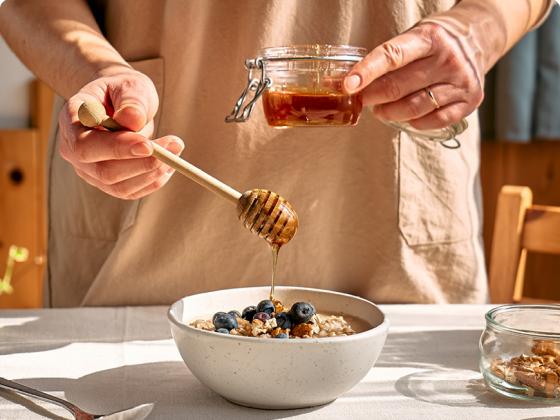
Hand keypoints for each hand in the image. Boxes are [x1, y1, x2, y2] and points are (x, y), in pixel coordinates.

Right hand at [58, 68, 184, 198]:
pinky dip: (153, 181)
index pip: (85, 146)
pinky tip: (169, 165)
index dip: (116, 149)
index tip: (148, 145)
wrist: (119, 101)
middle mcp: (73, 150)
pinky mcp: (107, 182)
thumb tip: (133, 120)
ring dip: (152, 172)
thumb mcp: (129, 85)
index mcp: (71, 120)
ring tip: (176, 150)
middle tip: (174, 146)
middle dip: (142, 163)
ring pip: (119, 186)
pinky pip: (130, 191)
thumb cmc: (123, 91)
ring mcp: (88, 170)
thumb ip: (131, 101)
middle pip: (104, 171)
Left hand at [344, 22, 484, 129]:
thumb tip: (350, 84)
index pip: (391, 57)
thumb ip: (386, 60)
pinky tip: (407, 116)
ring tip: (381, 110)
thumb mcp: (412, 38)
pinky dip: (414, 122)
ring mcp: (461, 81)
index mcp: (430, 38)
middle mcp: (448, 59)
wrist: (477, 39)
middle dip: (372, 97)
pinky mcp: (469, 101)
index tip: (347, 86)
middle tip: (363, 100)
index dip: (366, 72)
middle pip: (398, 88)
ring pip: (413, 108)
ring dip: (389, 113)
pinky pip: (433, 121)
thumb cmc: (434, 42)